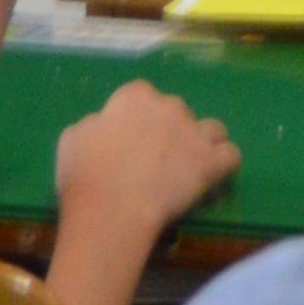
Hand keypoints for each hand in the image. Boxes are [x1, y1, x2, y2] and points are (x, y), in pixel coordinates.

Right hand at [55, 80, 237, 240]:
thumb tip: (103, 126)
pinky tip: (211, 179)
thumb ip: (94, 125)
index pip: (142, 95)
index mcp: (134, 97)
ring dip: (202, 143)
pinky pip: (231, 154)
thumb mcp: (72, 140)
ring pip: (211, 129)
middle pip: (176, 111)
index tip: (131, 139)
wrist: (112, 209)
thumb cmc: (84, 176)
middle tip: (156, 160)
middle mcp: (169, 106)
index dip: (137, 117)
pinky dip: (223, 165)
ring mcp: (195, 132)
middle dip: (170, 130)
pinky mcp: (213, 161)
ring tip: (189, 168)